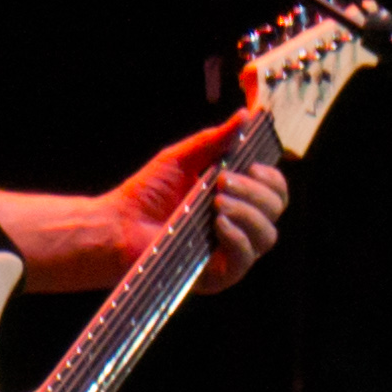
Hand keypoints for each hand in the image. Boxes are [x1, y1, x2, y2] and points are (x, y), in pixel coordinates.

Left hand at [114, 116, 289, 290]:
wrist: (116, 225)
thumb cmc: (146, 193)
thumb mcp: (183, 159)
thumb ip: (216, 140)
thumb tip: (246, 115)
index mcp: (237, 200)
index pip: (275, 192)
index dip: (272, 178)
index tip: (252, 166)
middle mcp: (240, 227)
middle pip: (275, 210)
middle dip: (255, 191)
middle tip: (222, 181)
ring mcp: (231, 253)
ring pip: (266, 235)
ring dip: (247, 213)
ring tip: (216, 201)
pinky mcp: (218, 276)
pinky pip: (244, 259)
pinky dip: (236, 238)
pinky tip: (218, 223)